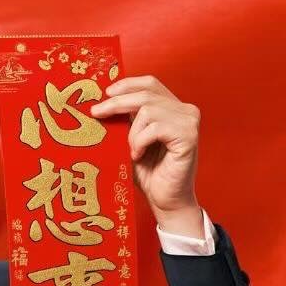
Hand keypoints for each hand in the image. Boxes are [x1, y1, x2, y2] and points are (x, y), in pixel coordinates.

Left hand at [89, 73, 202, 236]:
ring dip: (132, 133)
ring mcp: (189, 121)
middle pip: (146, 92)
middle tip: (96, 113)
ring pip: (148, 110)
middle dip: (116, 103)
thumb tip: (100, 104)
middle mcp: (184, 110)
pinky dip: (141, 141)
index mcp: (172, 108)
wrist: (166, 202)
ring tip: (132, 152)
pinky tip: (139, 156)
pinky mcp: (189, 135)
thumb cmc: (149, 176)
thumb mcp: (131, 142)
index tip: (105, 93)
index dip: (127, 84)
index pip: (150, 83)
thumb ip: (126, 122)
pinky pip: (155, 127)